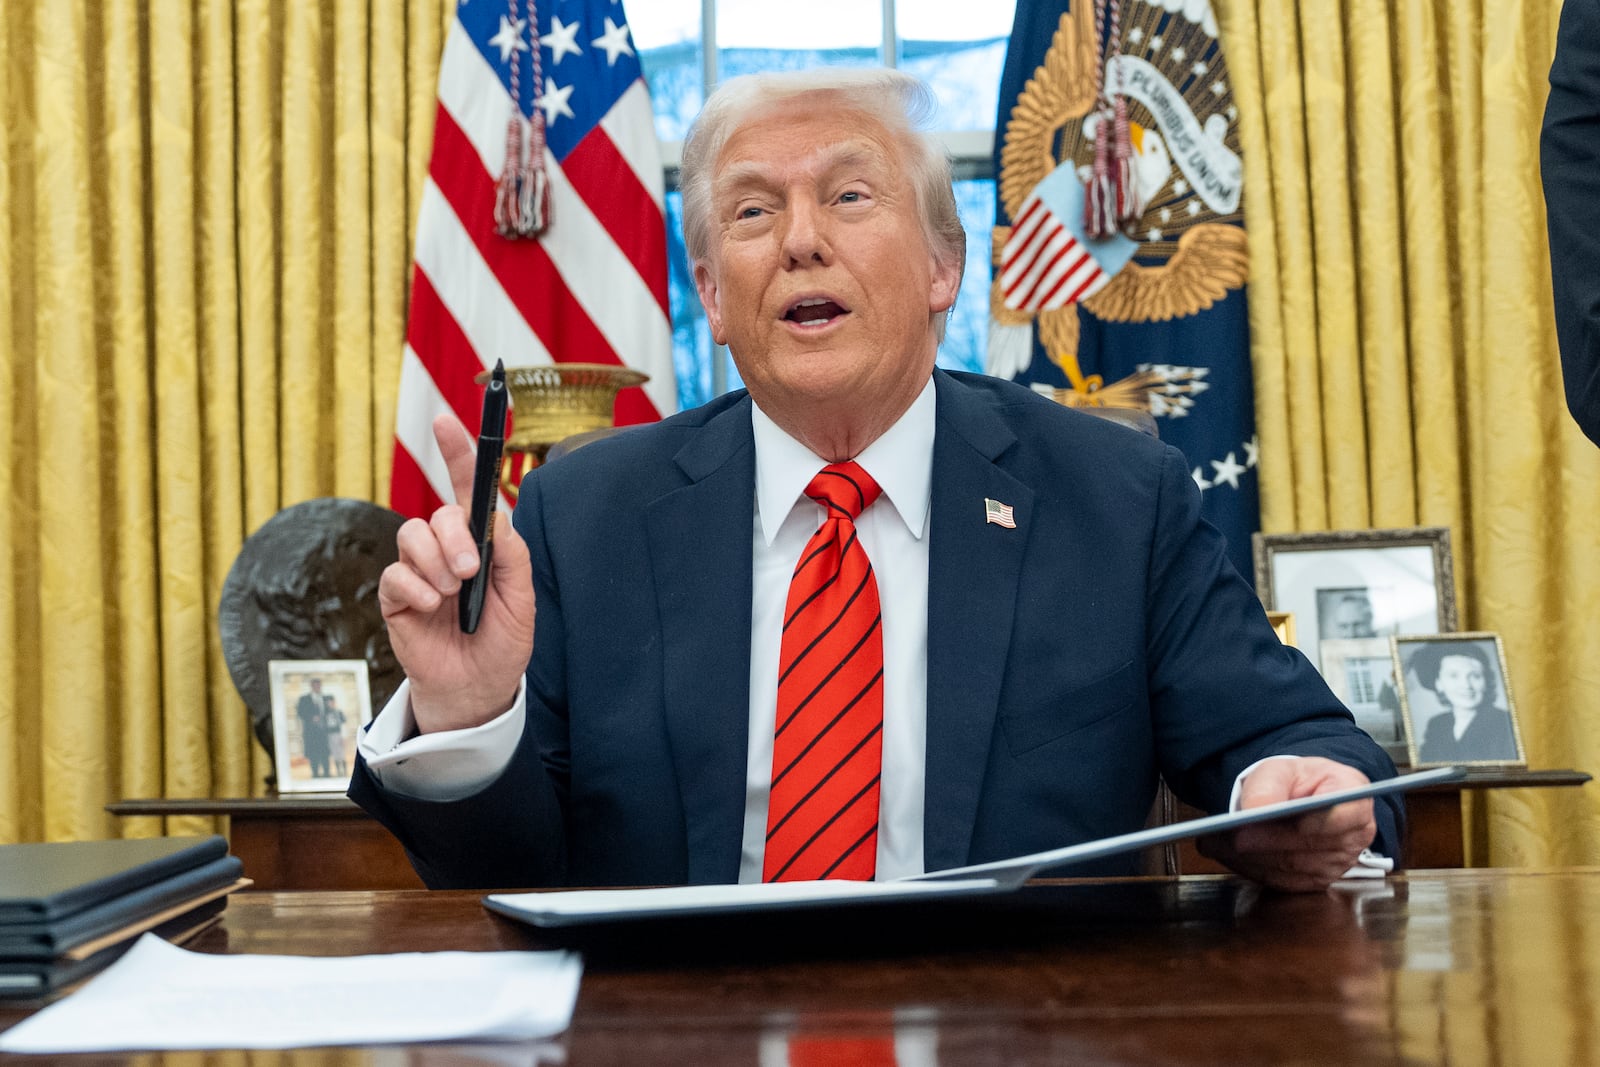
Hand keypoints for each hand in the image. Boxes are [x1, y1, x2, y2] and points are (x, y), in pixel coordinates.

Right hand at [378, 413, 535, 732]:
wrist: (478, 689)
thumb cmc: (502, 642)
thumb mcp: (522, 599)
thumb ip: (512, 556)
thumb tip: (494, 517)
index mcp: (480, 544)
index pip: (466, 488)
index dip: (456, 452)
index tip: (445, 420)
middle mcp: (447, 550)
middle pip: (440, 513)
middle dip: (455, 538)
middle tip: (468, 572)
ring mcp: (419, 572)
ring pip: (412, 534)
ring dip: (435, 562)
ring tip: (450, 593)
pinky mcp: (397, 597)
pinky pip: (396, 573)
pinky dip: (416, 588)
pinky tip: (431, 608)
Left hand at [1197, 757, 1377, 891]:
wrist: (1298, 798)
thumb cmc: (1296, 781)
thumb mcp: (1280, 770)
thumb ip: (1269, 788)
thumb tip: (1255, 812)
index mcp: (1355, 798)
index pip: (1344, 816)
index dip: (1315, 823)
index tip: (1283, 820)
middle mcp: (1354, 835)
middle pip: (1310, 846)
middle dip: (1269, 841)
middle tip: (1235, 836)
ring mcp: (1339, 863)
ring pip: (1293, 867)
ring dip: (1256, 858)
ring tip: (1222, 844)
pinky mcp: (1318, 881)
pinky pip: (1285, 882)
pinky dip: (1255, 870)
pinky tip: (1231, 856)